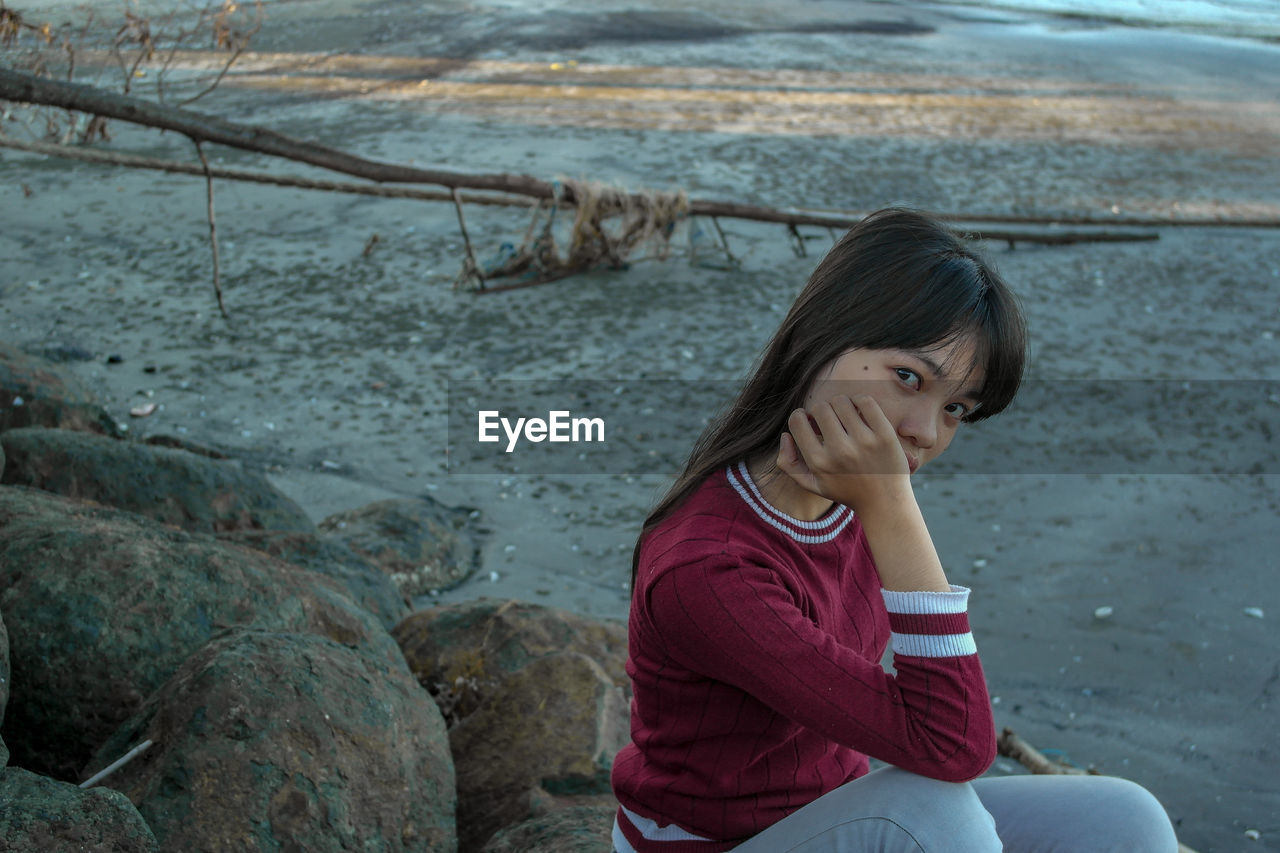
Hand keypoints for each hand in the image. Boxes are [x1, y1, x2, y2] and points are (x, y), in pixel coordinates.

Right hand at [776, 394, 913, 516]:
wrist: (885, 502)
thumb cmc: (846, 491)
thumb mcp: (812, 485)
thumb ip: (788, 463)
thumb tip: (785, 435)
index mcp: (819, 462)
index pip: (797, 421)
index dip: (800, 415)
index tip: (809, 420)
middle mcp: (840, 451)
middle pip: (820, 407)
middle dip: (820, 410)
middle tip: (829, 420)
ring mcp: (864, 442)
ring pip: (841, 401)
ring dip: (840, 405)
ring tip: (844, 416)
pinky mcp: (884, 435)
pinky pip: (865, 402)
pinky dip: (859, 401)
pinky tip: (859, 412)